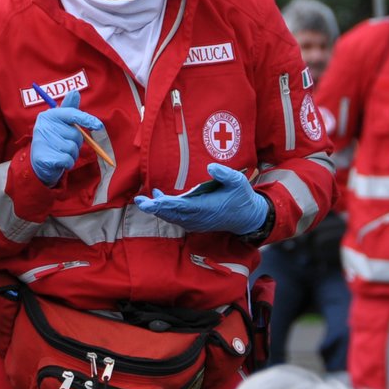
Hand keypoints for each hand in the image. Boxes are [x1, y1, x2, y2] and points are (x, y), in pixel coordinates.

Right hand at [30, 89, 103, 185]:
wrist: (38, 162)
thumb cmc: (53, 139)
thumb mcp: (59, 122)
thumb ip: (68, 109)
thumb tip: (75, 92)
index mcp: (49, 115)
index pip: (72, 114)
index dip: (87, 119)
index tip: (99, 126)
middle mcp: (45, 126)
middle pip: (76, 134)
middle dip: (76, 142)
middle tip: (65, 144)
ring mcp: (44, 142)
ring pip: (73, 149)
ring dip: (72, 154)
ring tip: (61, 152)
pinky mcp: (46, 158)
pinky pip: (69, 160)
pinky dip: (68, 163)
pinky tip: (59, 162)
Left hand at [133, 162, 270, 234]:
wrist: (248, 217)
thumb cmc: (242, 197)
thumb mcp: (238, 182)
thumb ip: (225, 174)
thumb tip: (210, 167)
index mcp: (205, 207)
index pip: (179, 207)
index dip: (163, 205)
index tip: (150, 202)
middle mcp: (198, 217)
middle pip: (171, 214)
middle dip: (154, 208)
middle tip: (139, 201)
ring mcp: (196, 222)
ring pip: (172, 217)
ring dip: (159, 209)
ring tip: (145, 200)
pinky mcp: (196, 222)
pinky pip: (177, 218)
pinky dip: (167, 211)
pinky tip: (161, 201)